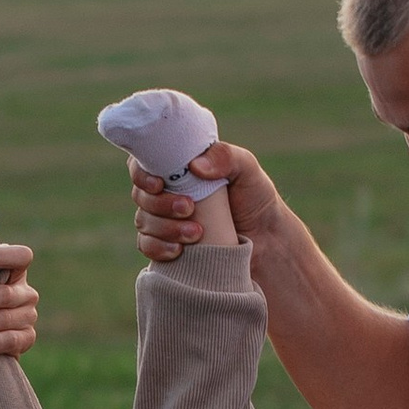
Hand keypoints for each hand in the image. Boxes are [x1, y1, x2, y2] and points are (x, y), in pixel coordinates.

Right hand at [132, 141, 281, 265]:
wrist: (267, 241)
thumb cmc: (255, 199)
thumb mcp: (246, 170)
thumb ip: (226, 157)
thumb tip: (195, 166)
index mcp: (178, 169)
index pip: (143, 165)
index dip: (142, 174)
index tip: (159, 184)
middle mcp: (166, 193)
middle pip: (141, 196)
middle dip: (160, 204)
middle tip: (189, 208)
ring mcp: (165, 221)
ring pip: (144, 222)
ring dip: (164, 228)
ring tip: (195, 233)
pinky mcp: (168, 246)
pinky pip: (147, 247)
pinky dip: (158, 248)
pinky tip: (178, 251)